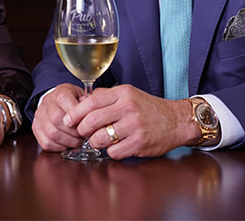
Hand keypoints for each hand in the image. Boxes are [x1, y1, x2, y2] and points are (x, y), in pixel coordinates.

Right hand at [31, 83, 85, 151]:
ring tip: (77, 141)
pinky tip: (67, 144)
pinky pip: (46, 143)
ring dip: (68, 141)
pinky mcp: (36, 128)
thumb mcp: (82, 95)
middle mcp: (47, 103)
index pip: (64, 99)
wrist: (57, 102)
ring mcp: (39, 116)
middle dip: (74, 131)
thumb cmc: (72, 101)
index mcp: (60, 92)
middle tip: (83, 134)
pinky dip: (59, 147)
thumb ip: (87, 102)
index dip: (76, 113)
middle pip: (57, 118)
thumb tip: (91, 111)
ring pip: (52, 133)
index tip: (85, 122)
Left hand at [63, 84, 196, 158]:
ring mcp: (134, 125)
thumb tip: (81, 103)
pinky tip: (117, 147)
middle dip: (82, 130)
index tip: (68, 120)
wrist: (176, 120)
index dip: (75, 113)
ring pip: (100, 138)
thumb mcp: (129, 94)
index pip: (91, 101)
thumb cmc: (149, 108)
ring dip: (95, 143)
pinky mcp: (139, 142)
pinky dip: (111, 152)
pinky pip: (114, 152)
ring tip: (100, 140)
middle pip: (92, 120)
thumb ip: (107, 97)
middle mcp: (128, 107)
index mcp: (123, 93)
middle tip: (83, 133)